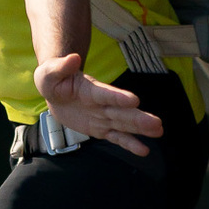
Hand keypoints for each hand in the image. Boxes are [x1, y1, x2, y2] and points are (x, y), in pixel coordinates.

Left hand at [33, 53, 164, 156]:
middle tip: (157, 123)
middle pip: (121, 112)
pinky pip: (116, 137)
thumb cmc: (53, 79)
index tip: (135, 100)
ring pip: (123, 125)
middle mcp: (101, 104)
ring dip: (140, 129)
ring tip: (159, 131)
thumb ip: (61, 67)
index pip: (105, 94)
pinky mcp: (101, 129)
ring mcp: (103, 117)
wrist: (55, 92)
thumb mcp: (49, 73)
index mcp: (90, 90)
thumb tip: (73, 58)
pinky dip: (129, 144)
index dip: (118, 97)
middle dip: (138, 118)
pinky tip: (144, 150)